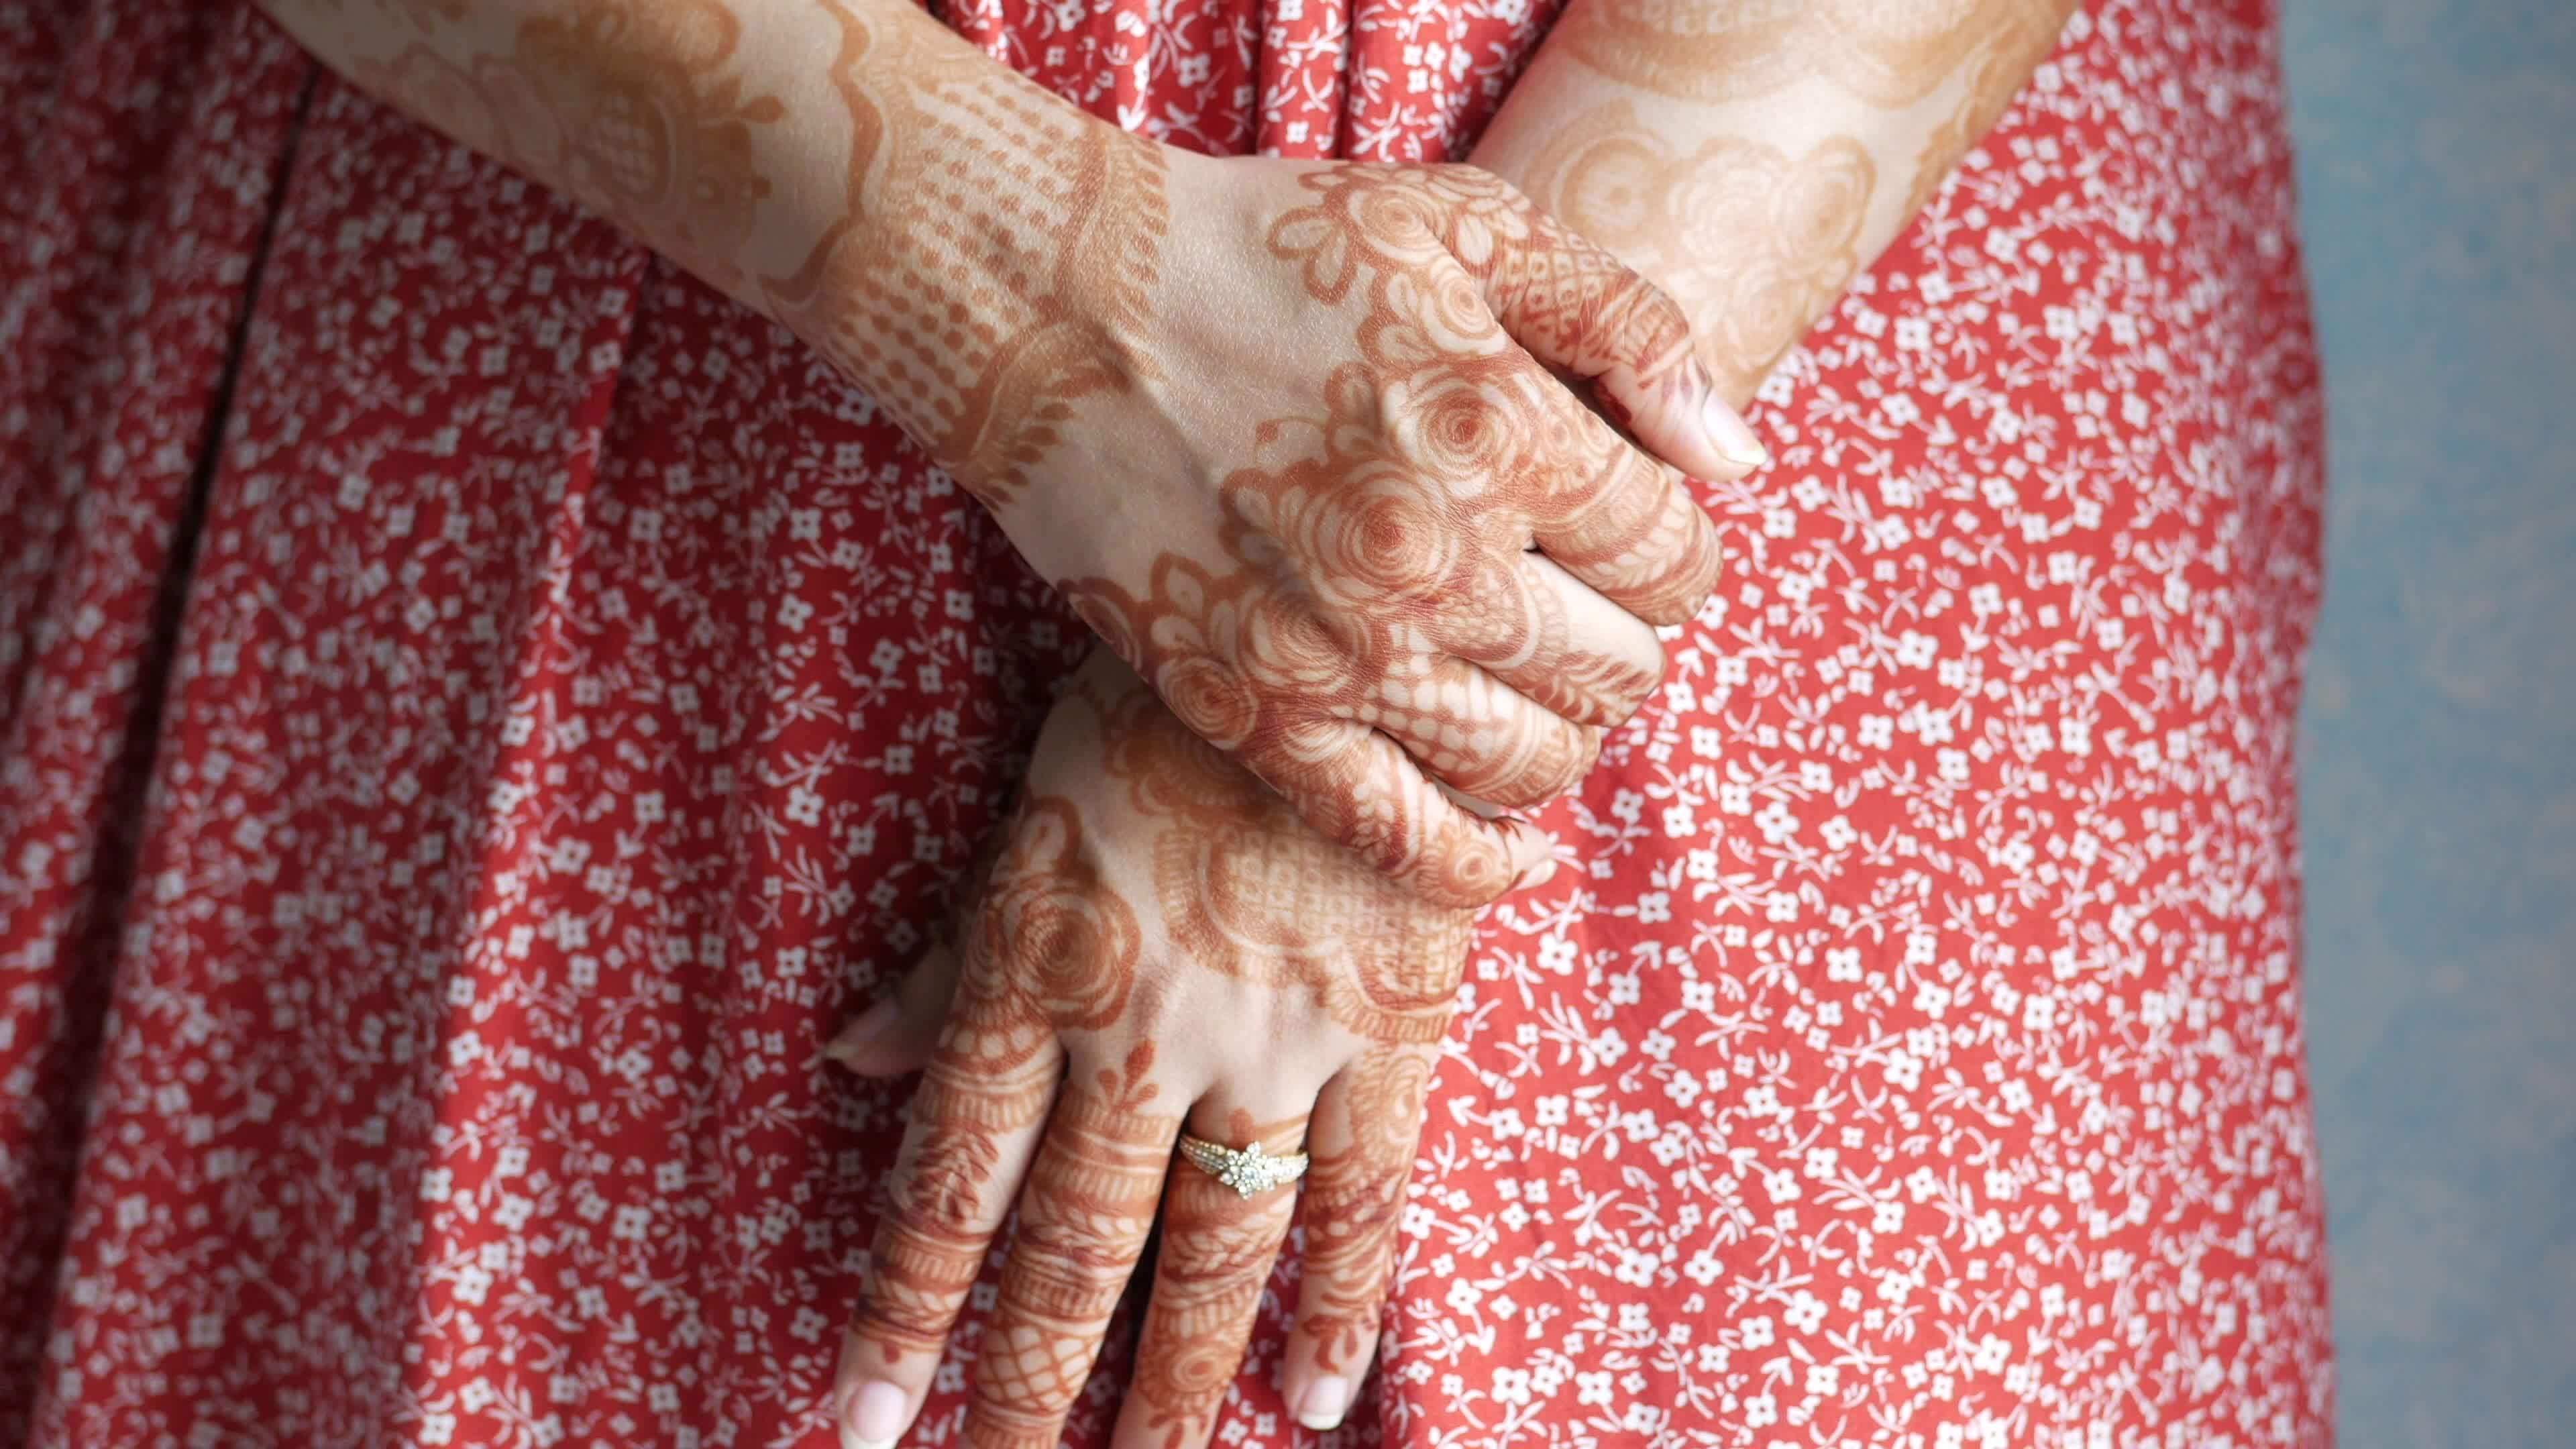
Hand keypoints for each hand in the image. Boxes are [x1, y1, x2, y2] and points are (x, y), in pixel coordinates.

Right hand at [778, 97, 1768, 902]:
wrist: (1059, 309)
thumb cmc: (1268, 252)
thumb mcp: (1469, 225)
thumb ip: (1630, 326)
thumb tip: (1737, 459)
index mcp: (1501, 430)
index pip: (1675, 554)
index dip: (1675, 549)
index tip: (1629, 532)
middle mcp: (1434, 559)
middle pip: (1621, 668)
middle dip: (1626, 639)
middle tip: (1579, 604)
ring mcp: (1343, 653)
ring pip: (1536, 762)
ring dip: (1565, 735)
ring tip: (1533, 686)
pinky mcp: (1257, 717)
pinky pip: (1406, 842)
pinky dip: (1482, 866)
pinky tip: (1519, 854)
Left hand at [823, 651, 1494, 1448]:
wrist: (1341, 619)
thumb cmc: (1162, 704)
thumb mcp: (1031, 815)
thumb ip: (950, 959)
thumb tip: (846, 1062)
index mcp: (1037, 971)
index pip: (952, 1183)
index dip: (904, 1310)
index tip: (865, 1419)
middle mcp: (1143, 1030)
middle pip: (1075, 1246)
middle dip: (1027, 1379)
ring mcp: (1271, 1040)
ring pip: (1211, 1245)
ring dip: (1173, 1377)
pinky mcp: (1385, 1029)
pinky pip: (1365, 1195)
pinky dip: (1341, 1303)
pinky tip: (1314, 1397)